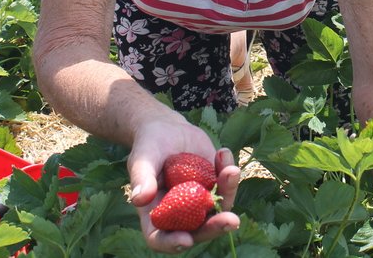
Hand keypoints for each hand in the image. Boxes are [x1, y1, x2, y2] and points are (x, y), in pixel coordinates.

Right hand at [127, 120, 240, 252]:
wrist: (167, 129)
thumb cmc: (148, 147)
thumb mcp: (142, 159)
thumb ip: (142, 178)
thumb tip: (140, 199)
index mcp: (155, 214)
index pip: (160, 239)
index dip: (172, 244)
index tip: (186, 240)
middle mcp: (180, 213)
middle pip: (198, 230)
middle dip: (215, 227)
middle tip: (231, 220)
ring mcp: (200, 201)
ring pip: (219, 208)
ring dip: (229, 193)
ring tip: (231, 171)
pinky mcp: (214, 185)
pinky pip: (227, 186)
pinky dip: (229, 173)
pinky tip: (222, 153)